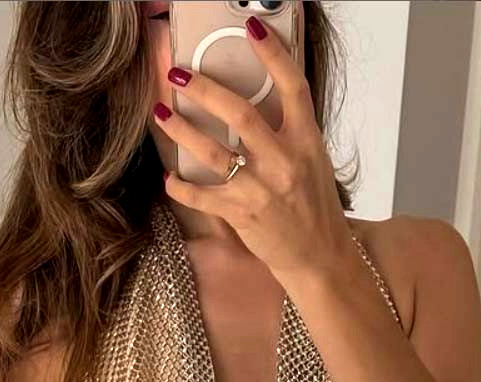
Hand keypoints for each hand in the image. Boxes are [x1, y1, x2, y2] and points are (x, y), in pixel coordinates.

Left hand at [154, 13, 356, 283]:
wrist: (319, 256)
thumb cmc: (314, 207)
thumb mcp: (312, 160)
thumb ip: (288, 131)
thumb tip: (260, 99)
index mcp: (306, 140)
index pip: (292, 86)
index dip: (273, 53)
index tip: (252, 26)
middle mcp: (284, 161)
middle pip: (239, 113)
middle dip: (204, 90)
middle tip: (179, 74)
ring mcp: (261, 188)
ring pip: (213, 151)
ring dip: (181, 130)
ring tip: (161, 113)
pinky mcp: (242, 214)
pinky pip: (202, 196)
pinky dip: (181, 188)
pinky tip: (169, 178)